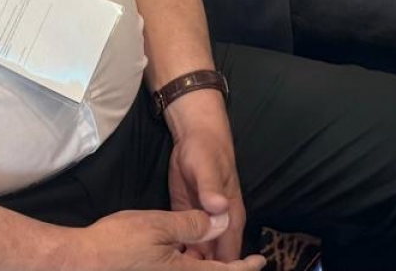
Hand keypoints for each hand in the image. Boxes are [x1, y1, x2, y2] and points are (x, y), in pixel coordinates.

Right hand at [66, 209, 265, 269]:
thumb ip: (193, 224)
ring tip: (216, 253)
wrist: (81, 261)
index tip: (259, 260)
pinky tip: (186, 253)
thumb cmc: (118, 243)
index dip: (245, 266)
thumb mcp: (160, 226)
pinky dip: (190, 264)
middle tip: (243, 260)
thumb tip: (221, 220)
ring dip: (207, 266)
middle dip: (226, 268)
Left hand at [164, 90, 245, 261]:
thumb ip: (211, 189)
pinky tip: (165, 259)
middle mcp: (219, 224)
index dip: (223, 270)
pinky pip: (186, 241)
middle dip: (203, 270)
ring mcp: (202, 222)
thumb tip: (219, 208)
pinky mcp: (185, 217)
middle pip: (215, 258)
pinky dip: (179, 252)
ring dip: (189, 263)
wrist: (194, 137)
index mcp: (231, 216)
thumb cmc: (206, 151)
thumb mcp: (207, 167)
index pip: (230, 253)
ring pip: (199, 252)